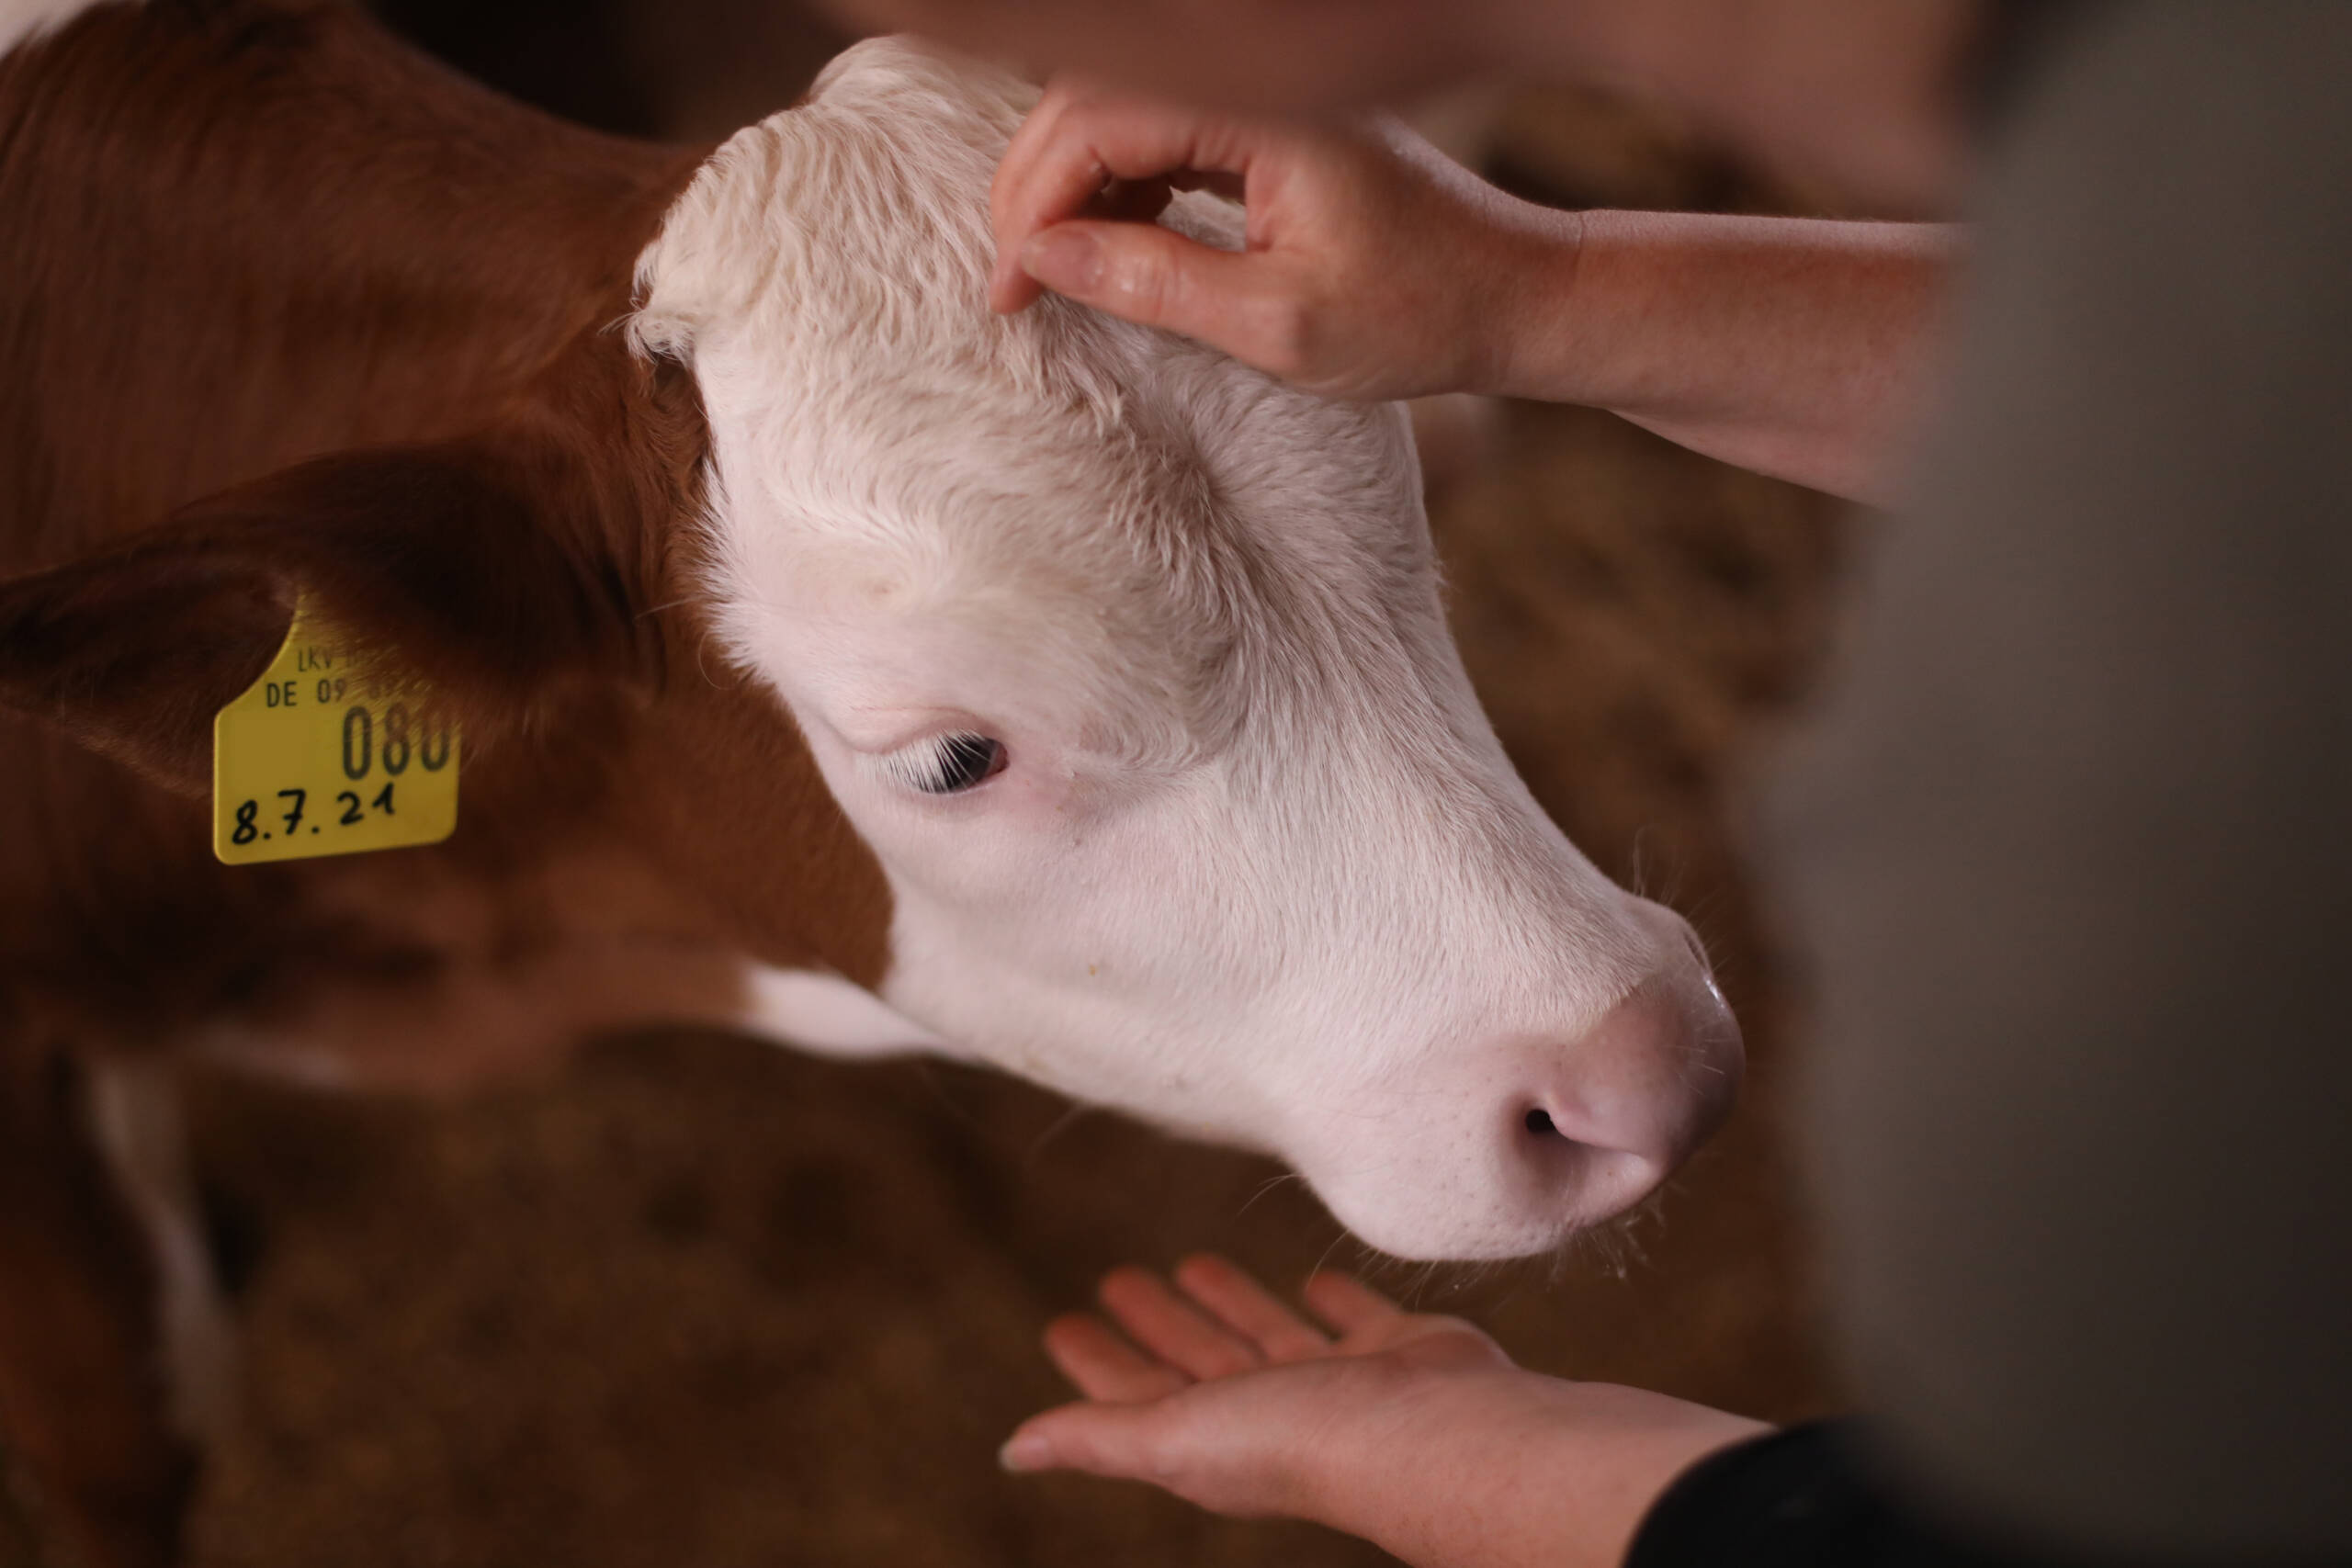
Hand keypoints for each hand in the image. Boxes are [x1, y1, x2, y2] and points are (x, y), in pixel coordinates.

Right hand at [990, 84, 1579, 401]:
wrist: (1514, 299)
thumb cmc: (1417, 315)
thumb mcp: (1278, 324)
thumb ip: (1156, 283)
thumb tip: (1046, 259)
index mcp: (1267, 113)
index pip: (1101, 118)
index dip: (1035, 198)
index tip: (1011, 284)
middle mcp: (1261, 87)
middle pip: (1095, 99)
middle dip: (1036, 185)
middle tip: (1012, 279)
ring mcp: (1264, 102)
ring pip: (1121, 113)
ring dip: (1071, 185)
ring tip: (1048, 271)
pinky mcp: (1269, 130)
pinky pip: (1164, 132)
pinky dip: (1118, 184)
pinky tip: (1105, 246)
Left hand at [1001, 1256, 1769, 1567]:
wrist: (1439, 1435)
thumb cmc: (1308, 1442)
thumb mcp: (1177, 1435)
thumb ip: (1100, 1435)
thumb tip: (1012, 1451)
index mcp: (1215, 1441)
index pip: (1135, 1399)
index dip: (1099, 1364)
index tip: (1065, 1322)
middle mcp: (1275, 1417)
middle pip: (1197, 1364)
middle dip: (1157, 1324)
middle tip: (1116, 1277)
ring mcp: (1340, 1388)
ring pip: (1267, 1337)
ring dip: (1229, 1304)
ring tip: (1193, 1262)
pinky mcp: (1397, 1355)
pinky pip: (1353, 1319)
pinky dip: (1328, 1299)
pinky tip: (1313, 1279)